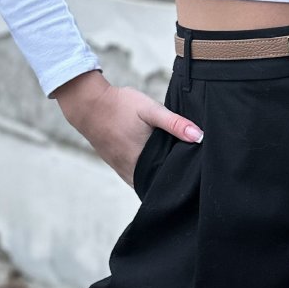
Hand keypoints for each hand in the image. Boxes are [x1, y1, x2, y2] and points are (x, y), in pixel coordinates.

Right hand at [59, 77, 203, 189]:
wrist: (88, 104)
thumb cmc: (120, 105)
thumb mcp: (151, 110)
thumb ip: (175, 123)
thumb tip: (200, 137)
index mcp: (142, 161)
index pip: (168, 180)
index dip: (182, 177)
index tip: (195, 171)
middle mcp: (131, 172)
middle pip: (157, 183)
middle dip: (172, 178)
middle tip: (188, 167)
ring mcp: (122, 170)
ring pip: (146, 181)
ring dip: (159, 175)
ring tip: (174, 164)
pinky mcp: (117, 165)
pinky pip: (136, 176)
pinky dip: (147, 171)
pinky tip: (156, 160)